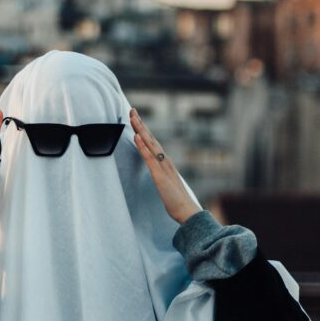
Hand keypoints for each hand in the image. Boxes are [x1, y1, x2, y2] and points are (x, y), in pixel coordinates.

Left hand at [129, 107, 201, 224]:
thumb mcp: (165, 183)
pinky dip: (142, 146)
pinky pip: (149, 158)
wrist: (187, 211)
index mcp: (165, 162)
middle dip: (140, 123)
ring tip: (132, 117)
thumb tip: (155, 169)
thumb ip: (161, 174)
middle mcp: (165, 160)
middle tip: (132, 110)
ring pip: (150, 144)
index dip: (143, 129)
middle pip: (151, 138)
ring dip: (140, 129)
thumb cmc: (176, 199)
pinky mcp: (159, 175)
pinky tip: (137, 137)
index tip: (136, 118)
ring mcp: (163, 166)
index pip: (152, 142)